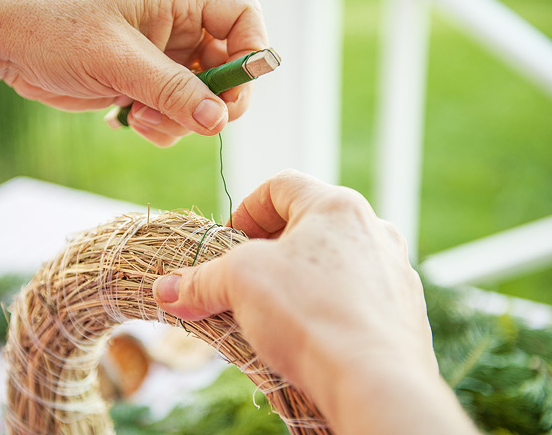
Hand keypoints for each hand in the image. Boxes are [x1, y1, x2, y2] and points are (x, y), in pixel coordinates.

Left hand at [0, 0, 267, 145]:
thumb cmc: (56, 30)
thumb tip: (218, 121)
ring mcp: (162, 62)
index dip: (251, 50)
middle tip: (201, 123)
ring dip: (181, 121)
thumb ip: (172, 90)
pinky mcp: (144, 88)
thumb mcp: (118, 59)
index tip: (239, 85)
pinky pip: (175, 116)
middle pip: (229, 69)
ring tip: (141, 118)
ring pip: (202, 101)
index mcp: (177, 3)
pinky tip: (128, 120)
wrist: (8, 45)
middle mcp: (177, 31)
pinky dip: (162, 128)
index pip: (240, 18)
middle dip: (216, 102)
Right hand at [152, 170, 477, 434]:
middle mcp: (373, 230)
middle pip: (307, 225)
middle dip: (267, 251)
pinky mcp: (401, 311)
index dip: (245, 209)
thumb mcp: (240, 284)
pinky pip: (353, 297)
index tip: (227, 243)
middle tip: (242, 280)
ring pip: (332, 263)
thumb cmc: (308, 313)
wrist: (374, 382)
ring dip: (296, 280)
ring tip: (271, 311)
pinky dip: (324, 307)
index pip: (280, 185)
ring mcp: (392, 271)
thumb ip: (201, 280)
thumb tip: (166, 291)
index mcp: (337, 207)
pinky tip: (306, 335)